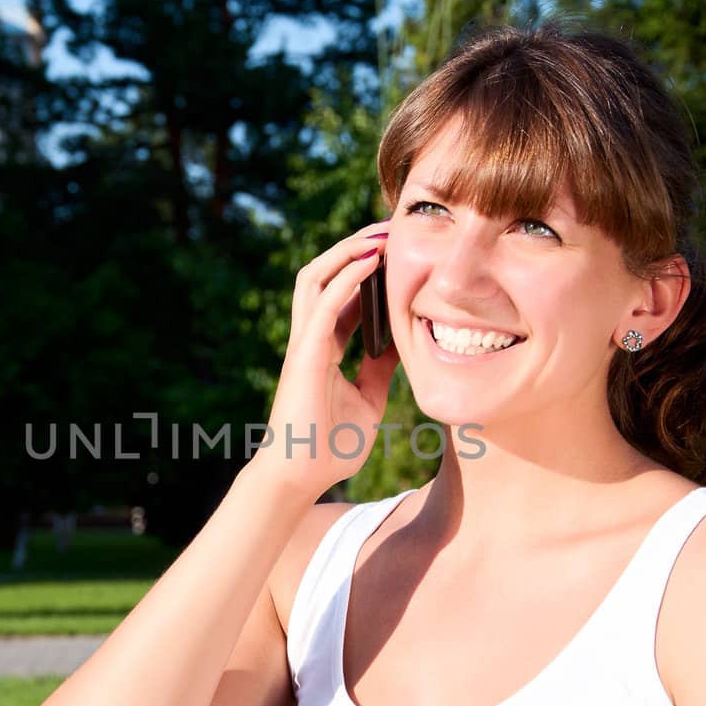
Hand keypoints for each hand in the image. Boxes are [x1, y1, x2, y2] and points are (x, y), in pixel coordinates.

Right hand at [251, 221, 399, 499]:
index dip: (367, 270)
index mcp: (324, 348)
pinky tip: (371, 261)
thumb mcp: (369, 401)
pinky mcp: (305, 354)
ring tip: (379, 234)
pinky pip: (325, 305)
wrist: (301, 477)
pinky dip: (346, 279)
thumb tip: (404, 345)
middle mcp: (311, 338)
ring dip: (348, 252)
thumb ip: (380, 371)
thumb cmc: (329, 446)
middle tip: (391, 228)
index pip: (344, 295)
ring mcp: (304, 343)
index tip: (398, 251)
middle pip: (325, 274)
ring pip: (316, 278)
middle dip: (355, 247)